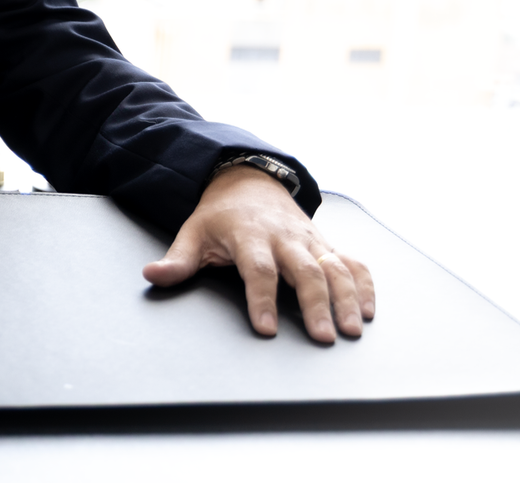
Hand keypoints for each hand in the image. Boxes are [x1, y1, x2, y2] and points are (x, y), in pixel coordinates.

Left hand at [141, 165, 375, 341]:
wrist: (249, 181)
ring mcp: (309, 239)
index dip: (262, 298)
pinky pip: (353, 262)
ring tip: (351, 330)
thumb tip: (152, 275)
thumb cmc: (220, 215)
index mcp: (249, 235)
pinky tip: (367, 311)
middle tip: (322, 337)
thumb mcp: (193, 233)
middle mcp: (284, 237)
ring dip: (346, 298)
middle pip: (305, 270)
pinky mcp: (326, 243)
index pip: (258, 269)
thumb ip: (178, 260)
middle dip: (315, 304)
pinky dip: (365, 285)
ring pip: (334, 267)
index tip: (267, 327)